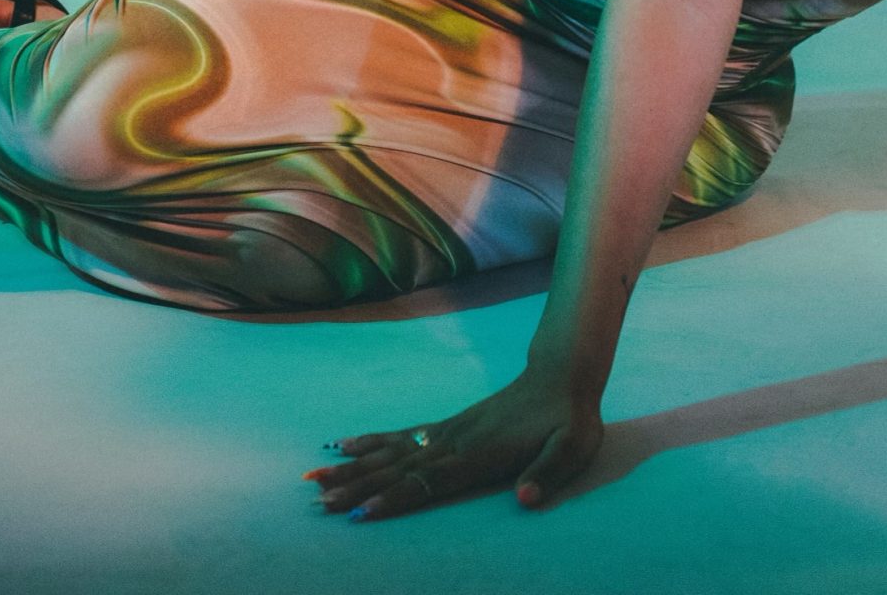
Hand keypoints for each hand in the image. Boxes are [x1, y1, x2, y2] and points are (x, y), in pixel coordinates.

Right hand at [303, 366, 603, 521]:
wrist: (562, 373)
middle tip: (317, 500)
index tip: (361, 513)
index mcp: (479, 454)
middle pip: (397, 468)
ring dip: (353, 466)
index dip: (395, 498)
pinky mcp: (448, 425)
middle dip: (357, 486)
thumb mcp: (572, 447)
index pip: (429, 480)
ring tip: (314, 476)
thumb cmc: (569, 418)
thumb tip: (524, 500)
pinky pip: (402, 434)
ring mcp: (448, 430)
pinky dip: (371, 441)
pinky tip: (345, 442)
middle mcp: (454, 441)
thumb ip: (547, 475)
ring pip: (392, 452)